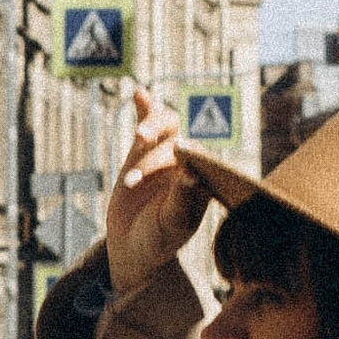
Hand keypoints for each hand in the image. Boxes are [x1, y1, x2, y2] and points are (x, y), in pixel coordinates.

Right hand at [104, 84, 206, 295]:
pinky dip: (145, 108)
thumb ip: (182, 200)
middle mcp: (188, 160)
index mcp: (204, 178)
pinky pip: (148, 123)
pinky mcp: (144, 150)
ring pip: (166, 125)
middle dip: (158, 152)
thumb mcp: (170, 225)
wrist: (134, 245)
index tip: (179, 158)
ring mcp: (166, 152)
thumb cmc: (159, 239)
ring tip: (140, 137)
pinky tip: (140, 94)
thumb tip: (192, 174)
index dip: (190, 152)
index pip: (200, 155)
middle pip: (181, 136)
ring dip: (152, 125)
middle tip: (138, 164)